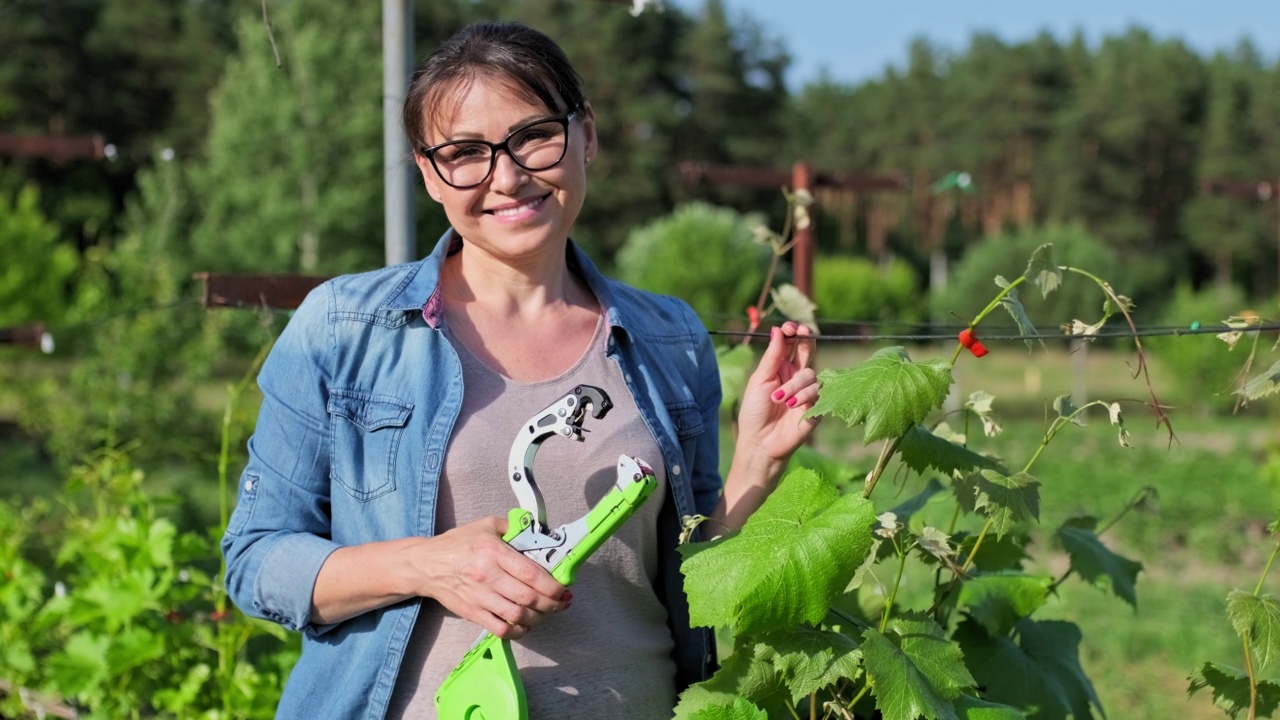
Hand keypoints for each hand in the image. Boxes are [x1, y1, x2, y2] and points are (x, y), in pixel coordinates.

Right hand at [413, 515, 570, 638]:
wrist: (426, 565)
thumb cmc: (458, 544)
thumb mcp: (486, 525)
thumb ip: (513, 527)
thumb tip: (539, 533)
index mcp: (494, 552)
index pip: (531, 573)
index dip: (552, 585)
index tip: (564, 588)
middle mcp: (488, 576)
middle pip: (528, 597)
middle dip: (552, 604)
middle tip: (562, 603)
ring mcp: (480, 597)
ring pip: (517, 615)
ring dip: (538, 618)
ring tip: (546, 613)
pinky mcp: (472, 613)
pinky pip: (500, 629)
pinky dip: (517, 631)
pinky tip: (525, 625)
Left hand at [736, 321, 819, 465]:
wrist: (760, 442)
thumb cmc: (755, 412)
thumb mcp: (760, 380)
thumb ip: (772, 356)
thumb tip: (777, 330)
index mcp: (781, 368)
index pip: (792, 344)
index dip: (793, 332)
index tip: (789, 327)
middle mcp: (796, 377)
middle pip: (808, 350)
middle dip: (806, 339)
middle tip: (802, 332)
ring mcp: (807, 391)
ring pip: (810, 374)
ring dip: (794, 385)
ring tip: (778, 399)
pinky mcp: (817, 407)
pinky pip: (817, 393)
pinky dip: (803, 397)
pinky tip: (790, 406)